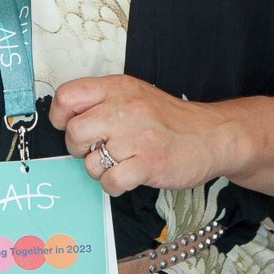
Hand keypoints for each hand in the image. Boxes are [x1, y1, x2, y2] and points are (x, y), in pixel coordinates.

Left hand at [50, 75, 231, 197]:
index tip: (69, 126)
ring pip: (90, 161)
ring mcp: (137, 136)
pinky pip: (110, 182)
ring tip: (120, 162)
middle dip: (79, 148)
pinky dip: (114, 185)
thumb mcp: (136, 95)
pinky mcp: (148, 163)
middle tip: (97, 149)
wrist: (213, 135)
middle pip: (74, 132)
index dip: (60, 116)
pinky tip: (128, 176)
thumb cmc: (171, 120)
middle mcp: (125, 108)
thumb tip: (66, 118)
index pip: (67, 95)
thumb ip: (103, 101)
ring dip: (99, 169)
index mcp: (118, 88)